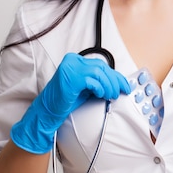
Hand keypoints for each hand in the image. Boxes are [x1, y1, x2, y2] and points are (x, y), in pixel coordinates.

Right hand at [10, 53, 130, 153]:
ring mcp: (70, 68)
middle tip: (121, 92)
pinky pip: (92, 80)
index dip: (116, 76)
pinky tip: (100, 95)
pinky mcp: (71, 77)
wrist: (48, 111)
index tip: (125, 85)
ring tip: (110, 96)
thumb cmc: (66, 101)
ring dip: (109, 85)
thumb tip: (117, 83)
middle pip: (102, 67)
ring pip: (99, 72)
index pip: (101, 65)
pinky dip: (99, 88)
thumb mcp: (85, 87)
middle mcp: (73, 61)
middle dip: (115, 81)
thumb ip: (97, 81)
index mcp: (76, 60)